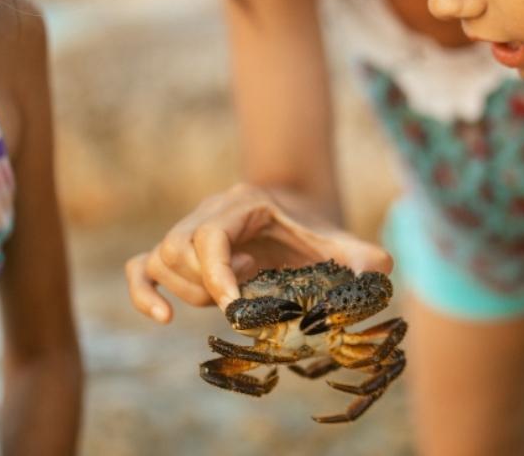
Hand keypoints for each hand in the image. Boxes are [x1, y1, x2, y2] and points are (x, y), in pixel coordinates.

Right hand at [124, 183, 392, 322]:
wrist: (295, 203)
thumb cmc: (314, 227)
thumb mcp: (338, 238)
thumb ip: (360, 253)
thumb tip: (381, 269)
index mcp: (244, 204)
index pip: (210, 234)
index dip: (216, 272)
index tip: (235, 307)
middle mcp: (208, 211)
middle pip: (178, 247)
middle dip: (206, 284)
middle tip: (245, 296)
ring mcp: (189, 229)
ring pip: (161, 258)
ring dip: (190, 290)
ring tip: (233, 295)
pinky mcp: (178, 251)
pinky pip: (142, 266)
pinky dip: (143, 292)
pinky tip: (162, 319)